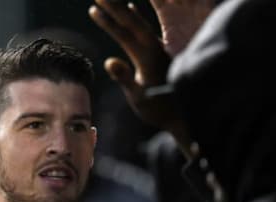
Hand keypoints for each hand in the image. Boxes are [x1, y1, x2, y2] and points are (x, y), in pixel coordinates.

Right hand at [89, 0, 201, 156]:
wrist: (182, 116)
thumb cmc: (158, 110)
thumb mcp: (139, 98)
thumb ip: (125, 79)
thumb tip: (110, 61)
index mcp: (147, 57)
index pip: (124, 33)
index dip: (108, 21)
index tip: (93, 8)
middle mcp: (154, 49)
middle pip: (132, 22)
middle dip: (115, 6)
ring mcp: (159, 49)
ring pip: (140, 22)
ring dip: (125, 9)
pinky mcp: (161, 52)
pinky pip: (147, 28)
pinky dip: (137, 17)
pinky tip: (133, 9)